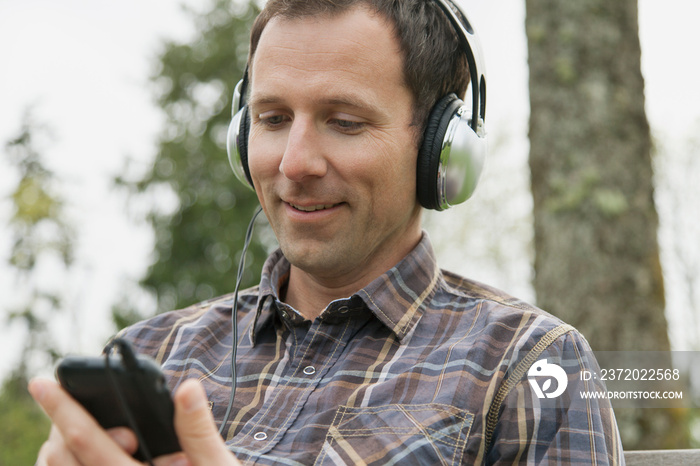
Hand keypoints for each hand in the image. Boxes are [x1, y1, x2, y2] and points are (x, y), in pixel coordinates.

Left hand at [29, 377, 239, 464]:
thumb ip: (198, 431)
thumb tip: (187, 388)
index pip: (87, 441)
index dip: (63, 408)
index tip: (44, 383)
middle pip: (60, 456)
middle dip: (67, 425)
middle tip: (106, 416)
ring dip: (64, 447)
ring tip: (101, 435)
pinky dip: (70, 463)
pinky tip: (99, 453)